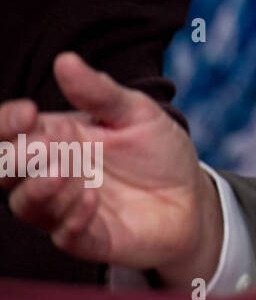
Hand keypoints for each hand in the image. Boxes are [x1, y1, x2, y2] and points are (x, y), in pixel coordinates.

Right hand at [0, 52, 221, 285]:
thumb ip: (100, 92)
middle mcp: (51, 173)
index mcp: (57, 137)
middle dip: (15, 160)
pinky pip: (64, 235)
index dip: (7, 122)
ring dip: (41, 189)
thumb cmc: (158, 151)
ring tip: (67, 172)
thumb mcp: (136, 112)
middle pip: (6, 170)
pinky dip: (72, 219)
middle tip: (45, 147)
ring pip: (26, 205)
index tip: (27, 114)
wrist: (192, 197)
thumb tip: (65, 60)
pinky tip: (91, 199)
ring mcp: (64, 208)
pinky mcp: (86, 239)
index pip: (11, 131)